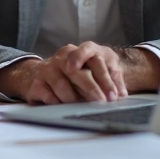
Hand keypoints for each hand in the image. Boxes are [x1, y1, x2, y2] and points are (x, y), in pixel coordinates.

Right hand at [1, 42, 126, 104]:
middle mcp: (61, 58)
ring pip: (62, 86)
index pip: (93, 60)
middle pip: (78, 73)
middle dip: (91, 89)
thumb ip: (109, 79)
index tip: (113, 95)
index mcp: (77, 51)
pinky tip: (64, 107)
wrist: (39, 74)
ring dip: (74, 100)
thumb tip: (122, 94)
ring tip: (81, 106)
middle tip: (102, 103)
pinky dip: (59, 104)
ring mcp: (47, 69)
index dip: (105, 78)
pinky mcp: (37, 83)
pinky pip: (49, 96)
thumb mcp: (91, 70)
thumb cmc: (72, 74)